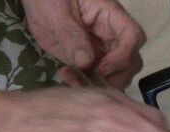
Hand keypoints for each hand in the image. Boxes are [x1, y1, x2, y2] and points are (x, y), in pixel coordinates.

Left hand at [23, 0, 146, 88]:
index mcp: (109, 15)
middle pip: (132, 59)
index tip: (101, 69)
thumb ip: (70, 34)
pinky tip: (68, 78)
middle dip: (117, 75)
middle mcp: (112, 34)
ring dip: (103, 84)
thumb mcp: (56, 10)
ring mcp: (103, 49)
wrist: (36, 4)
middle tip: (91, 81)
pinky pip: (100, 78)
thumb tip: (86, 62)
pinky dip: (88, 85)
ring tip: (75, 80)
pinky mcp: (92, 61)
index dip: (123, 56)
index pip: (133, 36)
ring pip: (120, 73)